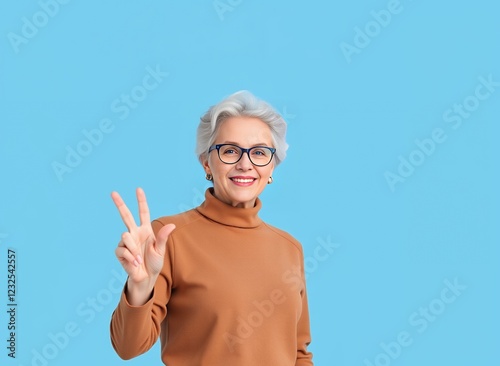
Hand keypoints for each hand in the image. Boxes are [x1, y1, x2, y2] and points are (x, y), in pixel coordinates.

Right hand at [111, 188, 174, 304]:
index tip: (138, 189)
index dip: (141, 201)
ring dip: (133, 249)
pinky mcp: (120, 252)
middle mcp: (135, 233)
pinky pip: (122, 250)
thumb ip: (163, 237)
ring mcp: (126, 242)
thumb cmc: (154, 263)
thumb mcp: (160, 250)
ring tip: (139, 259)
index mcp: (145, 230)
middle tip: (113, 192)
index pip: (143, 213)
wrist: (146, 278)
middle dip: (120, 204)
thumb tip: (172, 225)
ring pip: (125, 236)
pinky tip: (134, 263)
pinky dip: (130, 257)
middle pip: (126, 216)